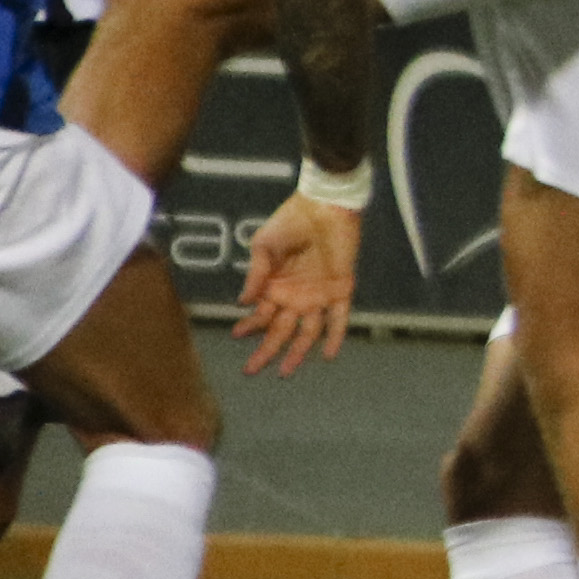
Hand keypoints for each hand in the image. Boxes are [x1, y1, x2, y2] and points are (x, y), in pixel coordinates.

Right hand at [238, 194, 358, 375]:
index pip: (261, 315)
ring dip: (297, 352)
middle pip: (280, 331)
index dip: (249, 327)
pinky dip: (335, 337)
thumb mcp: (264, 246)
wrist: (324, 207)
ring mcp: (318, 296)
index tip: (236, 335)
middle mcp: (295, 296)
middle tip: (251, 371)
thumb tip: (243, 303)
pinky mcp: (341, 290)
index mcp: (275, 287)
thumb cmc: (291, 222)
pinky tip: (328, 355)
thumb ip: (256, 275)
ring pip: (308, 332)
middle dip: (266, 351)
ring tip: (286, 371)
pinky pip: (340, 319)